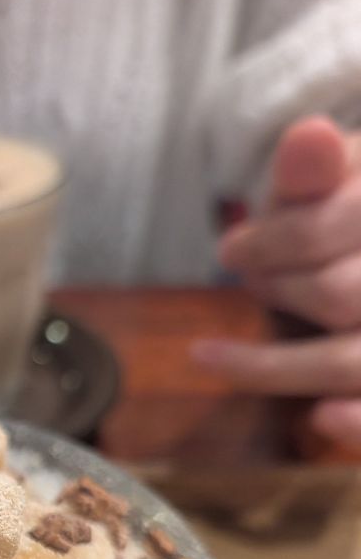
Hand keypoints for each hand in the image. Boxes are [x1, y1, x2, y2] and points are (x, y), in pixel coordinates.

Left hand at [192, 117, 360, 444]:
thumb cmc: (356, 220)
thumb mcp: (346, 181)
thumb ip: (318, 170)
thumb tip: (305, 136)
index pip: (333, 228)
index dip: (276, 242)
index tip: (231, 252)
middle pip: (338, 295)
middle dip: (280, 290)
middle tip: (252, 283)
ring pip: (345, 360)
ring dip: (271, 363)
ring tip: (212, 355)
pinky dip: (356, 422)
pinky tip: (320, 419)